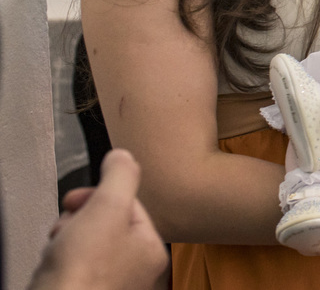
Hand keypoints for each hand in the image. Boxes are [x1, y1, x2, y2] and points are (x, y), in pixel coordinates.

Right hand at [29, 149, 167, 289]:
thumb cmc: (83, 270)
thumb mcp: (108, 206)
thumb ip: (120, 176)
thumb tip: (123, 156)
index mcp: (151, 250)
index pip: (128, 206)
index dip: (99, 197)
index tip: (77, 200)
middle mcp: (136, 272)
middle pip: (106, 226)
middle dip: (80, 219)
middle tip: (68, 227)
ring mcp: (111, 286)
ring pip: (87, 246)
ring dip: (68, 239)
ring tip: (59, 249)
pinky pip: (73, 268)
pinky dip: (60, 262)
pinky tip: (53, 266)